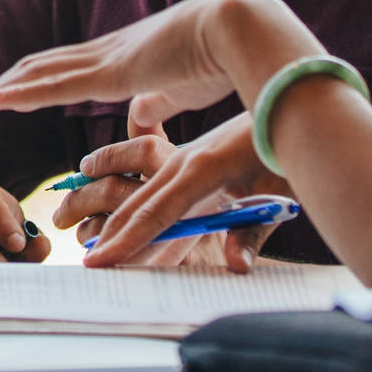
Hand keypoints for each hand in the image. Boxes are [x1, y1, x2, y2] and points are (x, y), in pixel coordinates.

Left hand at [0, 0, 322, 130]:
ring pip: (36, 76)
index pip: (68, 70)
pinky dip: (17, 95)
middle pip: (41, 68)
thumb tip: (138, 119)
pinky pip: (52, 86)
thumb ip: (157, 103)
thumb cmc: (225, 59)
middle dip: (5, 87)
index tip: (8, 96)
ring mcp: (105, 60)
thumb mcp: (182, 89)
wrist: (243, 29)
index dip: (35, 82)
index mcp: (124, 58)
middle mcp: (106, 53)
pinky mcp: (110, 72)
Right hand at [79, 111, 289, 268]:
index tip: (97, 262)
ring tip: (89, 245)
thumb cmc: (284, 152)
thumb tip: (236, 267)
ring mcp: (182, 157)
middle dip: (108, 236)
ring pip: (140, 194)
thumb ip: (252, 233)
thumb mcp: (277, 194)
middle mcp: (183, 161)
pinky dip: (133, 208)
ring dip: (114, 221)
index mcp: (201, 170)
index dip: (125, 241)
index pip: (154, 214)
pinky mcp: (188, 158)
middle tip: (84, 265)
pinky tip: (120, 222)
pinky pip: (153, 187)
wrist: (287, 104)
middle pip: (136, 205)